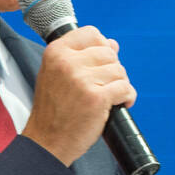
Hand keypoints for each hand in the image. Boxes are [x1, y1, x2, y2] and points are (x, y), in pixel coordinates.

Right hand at [21, 25, 136, 165]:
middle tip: (104, 86)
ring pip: (119, 71)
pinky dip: (127, 97)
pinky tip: (119, 104)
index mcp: (56, 52)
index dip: (101, 47)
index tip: (99, 64)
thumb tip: (113, 44)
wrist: (47, 141)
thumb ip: (82, 57)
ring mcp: (82, 79)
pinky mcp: (97, 98)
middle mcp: (67, 62)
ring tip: (110, 97)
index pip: (91, 33)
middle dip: (112, 70)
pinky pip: (125, 88)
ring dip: (120, 84)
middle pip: (109, 53)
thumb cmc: (54, 110)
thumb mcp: (58, 75)